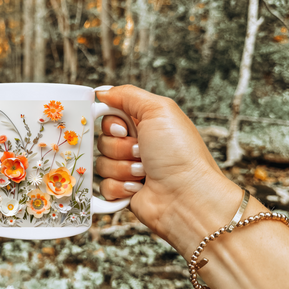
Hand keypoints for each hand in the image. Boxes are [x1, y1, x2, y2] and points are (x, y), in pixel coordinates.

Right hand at [96, 85, 242, 258]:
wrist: (187, 196)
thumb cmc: (180, 153)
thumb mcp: (159, 110)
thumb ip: (128, 95)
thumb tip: (102, 92)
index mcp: (144, 124)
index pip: (109, 117)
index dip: (111, 124)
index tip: (123, 130)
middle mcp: (135, 145)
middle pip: (102, 140)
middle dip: (120, 147)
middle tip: (141, 152)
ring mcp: (129, 169)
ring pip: (101, 164)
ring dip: (122, 168)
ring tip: (144, 172)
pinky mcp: (124, 191)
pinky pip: (103, 186)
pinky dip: (120, 187)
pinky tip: (138, 187)